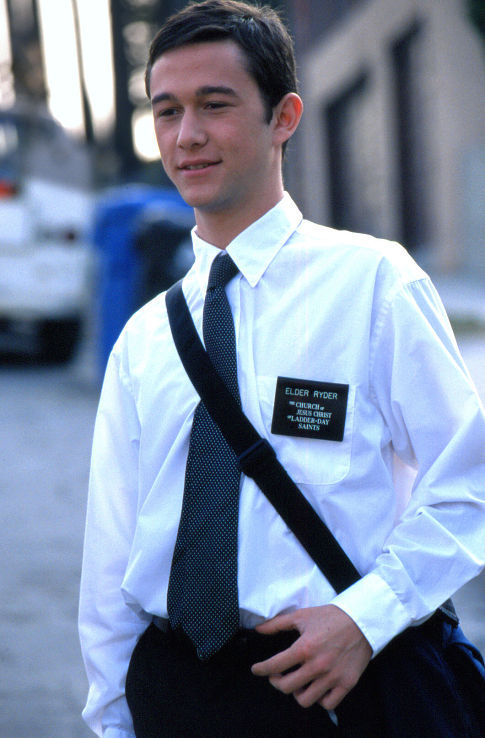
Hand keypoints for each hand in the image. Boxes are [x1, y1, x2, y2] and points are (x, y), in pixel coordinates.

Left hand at [250, 605, 371, 710]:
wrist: (361, 620)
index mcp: (304, 648)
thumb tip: (258, 629)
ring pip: (305, 699)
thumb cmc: (330, 617)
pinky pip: (327, 703)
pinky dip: (319, 699)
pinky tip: (316, 688)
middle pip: (286, 687)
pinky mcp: (346, 683)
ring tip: (297, 682)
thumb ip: (278, 624)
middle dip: (276, 681)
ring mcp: (332, 677)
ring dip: (296, 692)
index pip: (274, 665)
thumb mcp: (302, 615)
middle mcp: (317, 666)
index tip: (256, 670)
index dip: (261, 669)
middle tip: (276, 675)